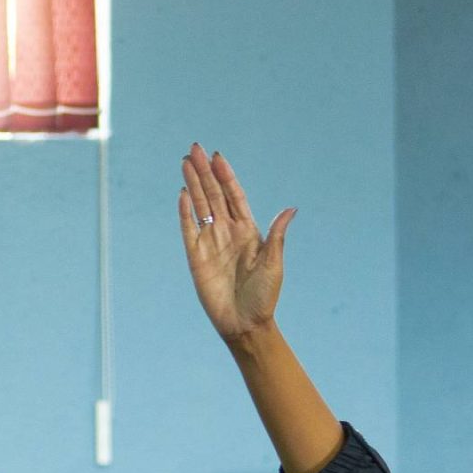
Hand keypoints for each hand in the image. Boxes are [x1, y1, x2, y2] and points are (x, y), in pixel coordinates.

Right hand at [179, 142, 295, 344]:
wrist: (245, 323)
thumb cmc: (264, 296)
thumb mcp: (274, 263)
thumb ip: (276, 235)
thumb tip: (291, 209)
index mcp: (248, 230)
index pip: (234, 195)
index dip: (225, 175)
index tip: (217, 156)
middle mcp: (227, 232)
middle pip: (213, 194)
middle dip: (204, 171)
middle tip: (194, 148)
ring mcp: (210, 243)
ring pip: (199, 206)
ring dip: (192, 184)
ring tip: (185, 162)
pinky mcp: (196, 258)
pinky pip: (188, 230)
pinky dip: (185, 212)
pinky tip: (182, 194)